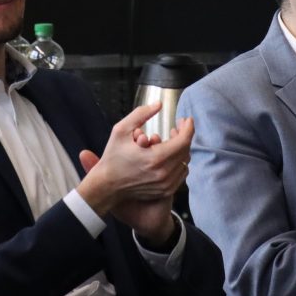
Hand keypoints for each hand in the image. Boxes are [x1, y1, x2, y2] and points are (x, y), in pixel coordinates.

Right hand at [77, 104, 191, 224]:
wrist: (106, 186)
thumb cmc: (113, 158)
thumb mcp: (121, 130)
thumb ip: (141, 114)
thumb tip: (158, 104)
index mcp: (155, 158)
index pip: (183, 141)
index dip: (188, 127)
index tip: (186, 119)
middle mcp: (164, 173)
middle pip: (186, 150)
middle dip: (184, 136)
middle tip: (176, 127)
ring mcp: (166, 185)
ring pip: (185, 162)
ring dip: (180, 149)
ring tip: (170, 141)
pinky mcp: (165, 191)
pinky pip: (180, 174)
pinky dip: (178, 162)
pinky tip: (168, 155)